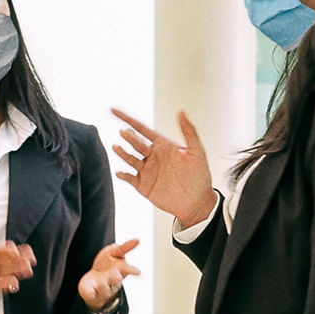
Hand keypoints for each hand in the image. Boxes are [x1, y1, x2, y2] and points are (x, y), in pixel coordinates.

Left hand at [78, 239, 140, 311]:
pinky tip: (92, 289)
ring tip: (102, 282)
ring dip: (103, 284)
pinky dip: (90, 292)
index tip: (138, 272)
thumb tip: (138, 240)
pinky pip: (90, 293)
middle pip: (115, 279)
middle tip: (116, 274)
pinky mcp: (91, 292)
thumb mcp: (114, 252)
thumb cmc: (106, 265)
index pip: (126, 270)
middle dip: (115, 277)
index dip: (131, 270)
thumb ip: (125, 247)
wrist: (93, 281)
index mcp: (119, 271)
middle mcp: (112, 281)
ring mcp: (101, 288)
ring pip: (104, 287)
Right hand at [111, 108, 215, 224]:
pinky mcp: (143, 185)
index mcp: (163, 145)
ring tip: (117, 147)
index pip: (141, 128)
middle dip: (129, 137)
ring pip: (130, 158)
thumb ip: (189, 131)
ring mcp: (147, 170)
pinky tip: (119, 172)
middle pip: (135, 142)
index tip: (114, 110)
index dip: (127, 119)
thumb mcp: (197, 152)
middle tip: (125, 132)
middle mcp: (152, 156)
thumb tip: (182, 111)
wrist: (197, 203)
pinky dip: (122, 175)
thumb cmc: (200, 177)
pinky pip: (129, 178)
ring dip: (123, 152)